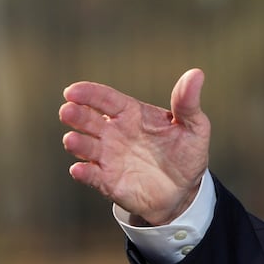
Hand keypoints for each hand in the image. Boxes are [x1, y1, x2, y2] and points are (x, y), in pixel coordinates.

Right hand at [60, 68, 211, 225]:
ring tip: (71, 140)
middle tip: (67, 110)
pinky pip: (93, 176)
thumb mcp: (194, 126)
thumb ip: (188, 102)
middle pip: (89, 120)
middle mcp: (114, 133)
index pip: (106, 99)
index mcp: (131, 114)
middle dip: (77, 115)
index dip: (89, 94)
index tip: (73, 91)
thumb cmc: (186, 152)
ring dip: (77, 143)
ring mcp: (109, 157)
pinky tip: (80, 170)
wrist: (184, 189)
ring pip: (86, 147)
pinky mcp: (108, 181)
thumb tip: (196, 74)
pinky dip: (86, 173)